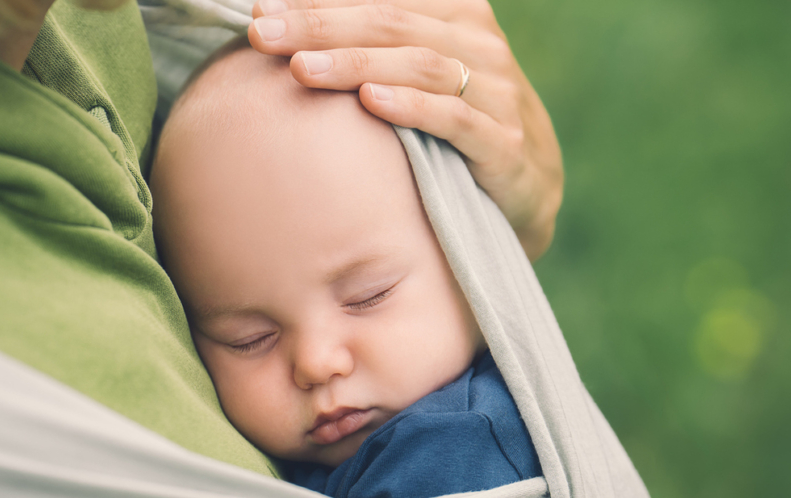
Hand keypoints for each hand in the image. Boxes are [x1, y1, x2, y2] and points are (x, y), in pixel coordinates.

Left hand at [247, 0, 563, 260]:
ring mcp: (498, 93)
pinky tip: (370, 101)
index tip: (262, 8)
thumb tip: (293, 29)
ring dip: (355, 62)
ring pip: (421, 64)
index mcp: (458, 14)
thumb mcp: (422, 73)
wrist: (528, 186)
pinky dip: (413, 107)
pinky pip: (456, 119)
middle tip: (263, 34)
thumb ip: (377, 46)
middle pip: (393, 22)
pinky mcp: (504, 144)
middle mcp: (480, 44)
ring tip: (301, 68)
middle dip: (322, 25)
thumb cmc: (456, 122)